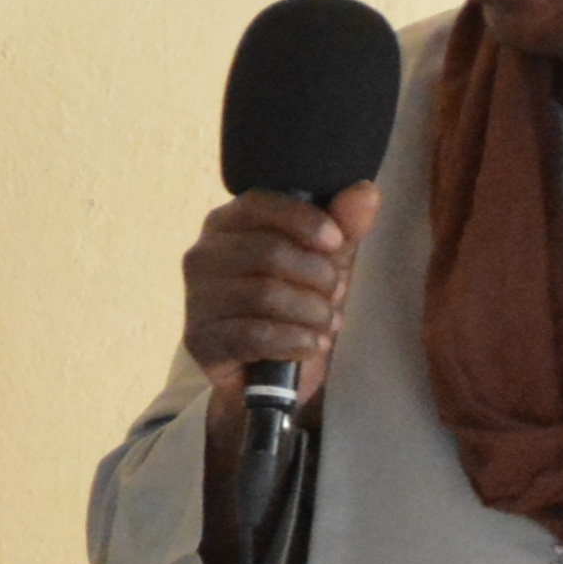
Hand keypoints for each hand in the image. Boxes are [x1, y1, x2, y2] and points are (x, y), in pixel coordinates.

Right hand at [182, 184, 371, 395]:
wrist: (262, 371)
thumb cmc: (291, 304)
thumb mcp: (323, 261)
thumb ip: (343, 226)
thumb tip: (365, 192)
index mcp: (226, 225)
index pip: (258, 204)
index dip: (303, 220)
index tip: (335, 243)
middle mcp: (202, 256)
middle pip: (268, 252)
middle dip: (317, 276)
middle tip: (334, 295)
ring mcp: (197, 299)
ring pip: (265, 294)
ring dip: (311, 312)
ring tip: (325, 324)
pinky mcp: (200, 340)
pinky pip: (256, 335)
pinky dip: (295, 341)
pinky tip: (311, 345)